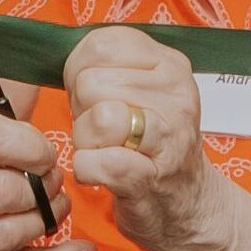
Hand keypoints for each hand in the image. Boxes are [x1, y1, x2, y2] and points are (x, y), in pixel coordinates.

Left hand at [55, 26, 223, 250]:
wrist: (188, 205)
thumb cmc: (151, 145)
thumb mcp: (141, 90)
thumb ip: (107, 65)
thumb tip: (62, 56)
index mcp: (170, 64)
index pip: (99, 45)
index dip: (81, 72)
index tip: (98, 97)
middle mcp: (176, 95)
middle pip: (89, 83)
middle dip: (82, 110)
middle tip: (105, 131)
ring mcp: (168, 138)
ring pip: (95, 119)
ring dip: (85, 141)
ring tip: (106, 150)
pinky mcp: (150, 178)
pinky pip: (93, 162)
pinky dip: (86, 170)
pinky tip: (102, 173)